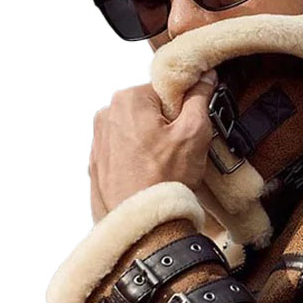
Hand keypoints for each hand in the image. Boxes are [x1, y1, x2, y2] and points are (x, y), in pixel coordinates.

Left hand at [89, 70, 217, 216]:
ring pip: (137, 132)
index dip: (183, 110)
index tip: (187, 130)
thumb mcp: (194, 133)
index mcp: (127, 100)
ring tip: (164, 168)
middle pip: (149, 110)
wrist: (143, 226)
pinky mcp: (98, 165)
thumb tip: (204, 77)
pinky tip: (150, 177)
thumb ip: (200, 97)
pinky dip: (138, 161)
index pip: (165, 91)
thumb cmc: (164, 180)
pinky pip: (124, 154)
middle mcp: (106, 116)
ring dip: (152, 144)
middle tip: (178, 152)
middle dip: (166, 127)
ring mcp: (98, 142)